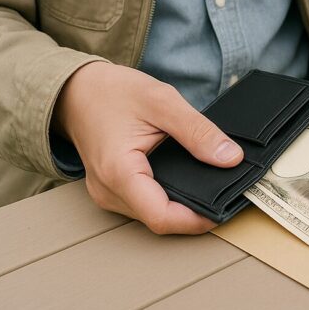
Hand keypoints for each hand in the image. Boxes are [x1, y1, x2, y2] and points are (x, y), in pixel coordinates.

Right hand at [53, 62, 243, 234]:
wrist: (77, 89)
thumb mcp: (162, 101)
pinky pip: (145, 204)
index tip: (225, 207)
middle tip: (228, 195)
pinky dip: (169, 198)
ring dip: (182, 208)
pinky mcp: (112, 190)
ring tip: (211, 188)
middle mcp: (108, 191)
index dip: (197, 220)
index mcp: (118, 172)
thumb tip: (231, 158)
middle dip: (195, 214)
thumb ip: (198, 131)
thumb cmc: (112, 92)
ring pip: (153, 215)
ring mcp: (107, 194)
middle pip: (160, 219)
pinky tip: (188, 183)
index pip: (162, 216)